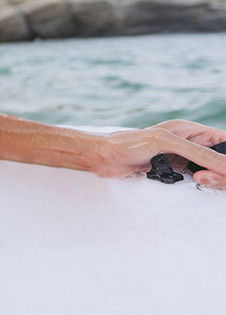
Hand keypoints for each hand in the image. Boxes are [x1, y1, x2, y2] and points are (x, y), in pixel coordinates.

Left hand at [93, 120, 225, 186]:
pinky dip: (196, 184)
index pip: (223, 142)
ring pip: (209, 171)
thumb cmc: (127, 143)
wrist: (102, 157)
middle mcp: (189, 144)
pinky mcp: (172, 172)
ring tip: (198, 179)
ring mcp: (182, 159)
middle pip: (218, 159)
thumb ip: (198, 153)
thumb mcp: (166, 143)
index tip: (224, 168)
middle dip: (220, 170)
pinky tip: (191, 184)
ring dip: (209, 178)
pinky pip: (194, 180)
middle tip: (205, 177)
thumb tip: (224, 163)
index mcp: (191, 130)